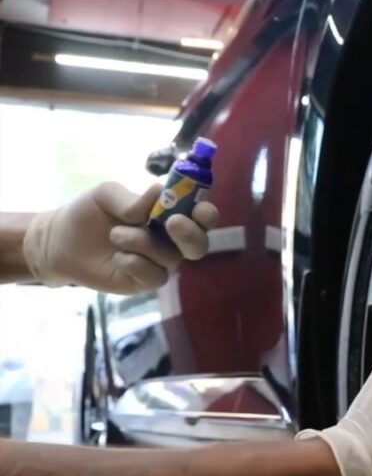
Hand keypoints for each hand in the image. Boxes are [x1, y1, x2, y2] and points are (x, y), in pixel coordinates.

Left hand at [22, 182, 219, 293]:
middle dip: (190, 234)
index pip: (201, 216)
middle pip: (200, 244)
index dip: (206, 214)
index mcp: (169, 214)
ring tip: (115, 235)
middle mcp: (170, 240)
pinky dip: (135, 264)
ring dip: (143, 243)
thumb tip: (158, 193)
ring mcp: (159, 263)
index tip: (199, 210)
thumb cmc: (89, 213)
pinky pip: (155, 277)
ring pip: (171, 258)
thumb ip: (133, 196)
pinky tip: (118, 258)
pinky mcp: (145, 282)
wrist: (60, 242)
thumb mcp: (107, 194)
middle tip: (171, 223)